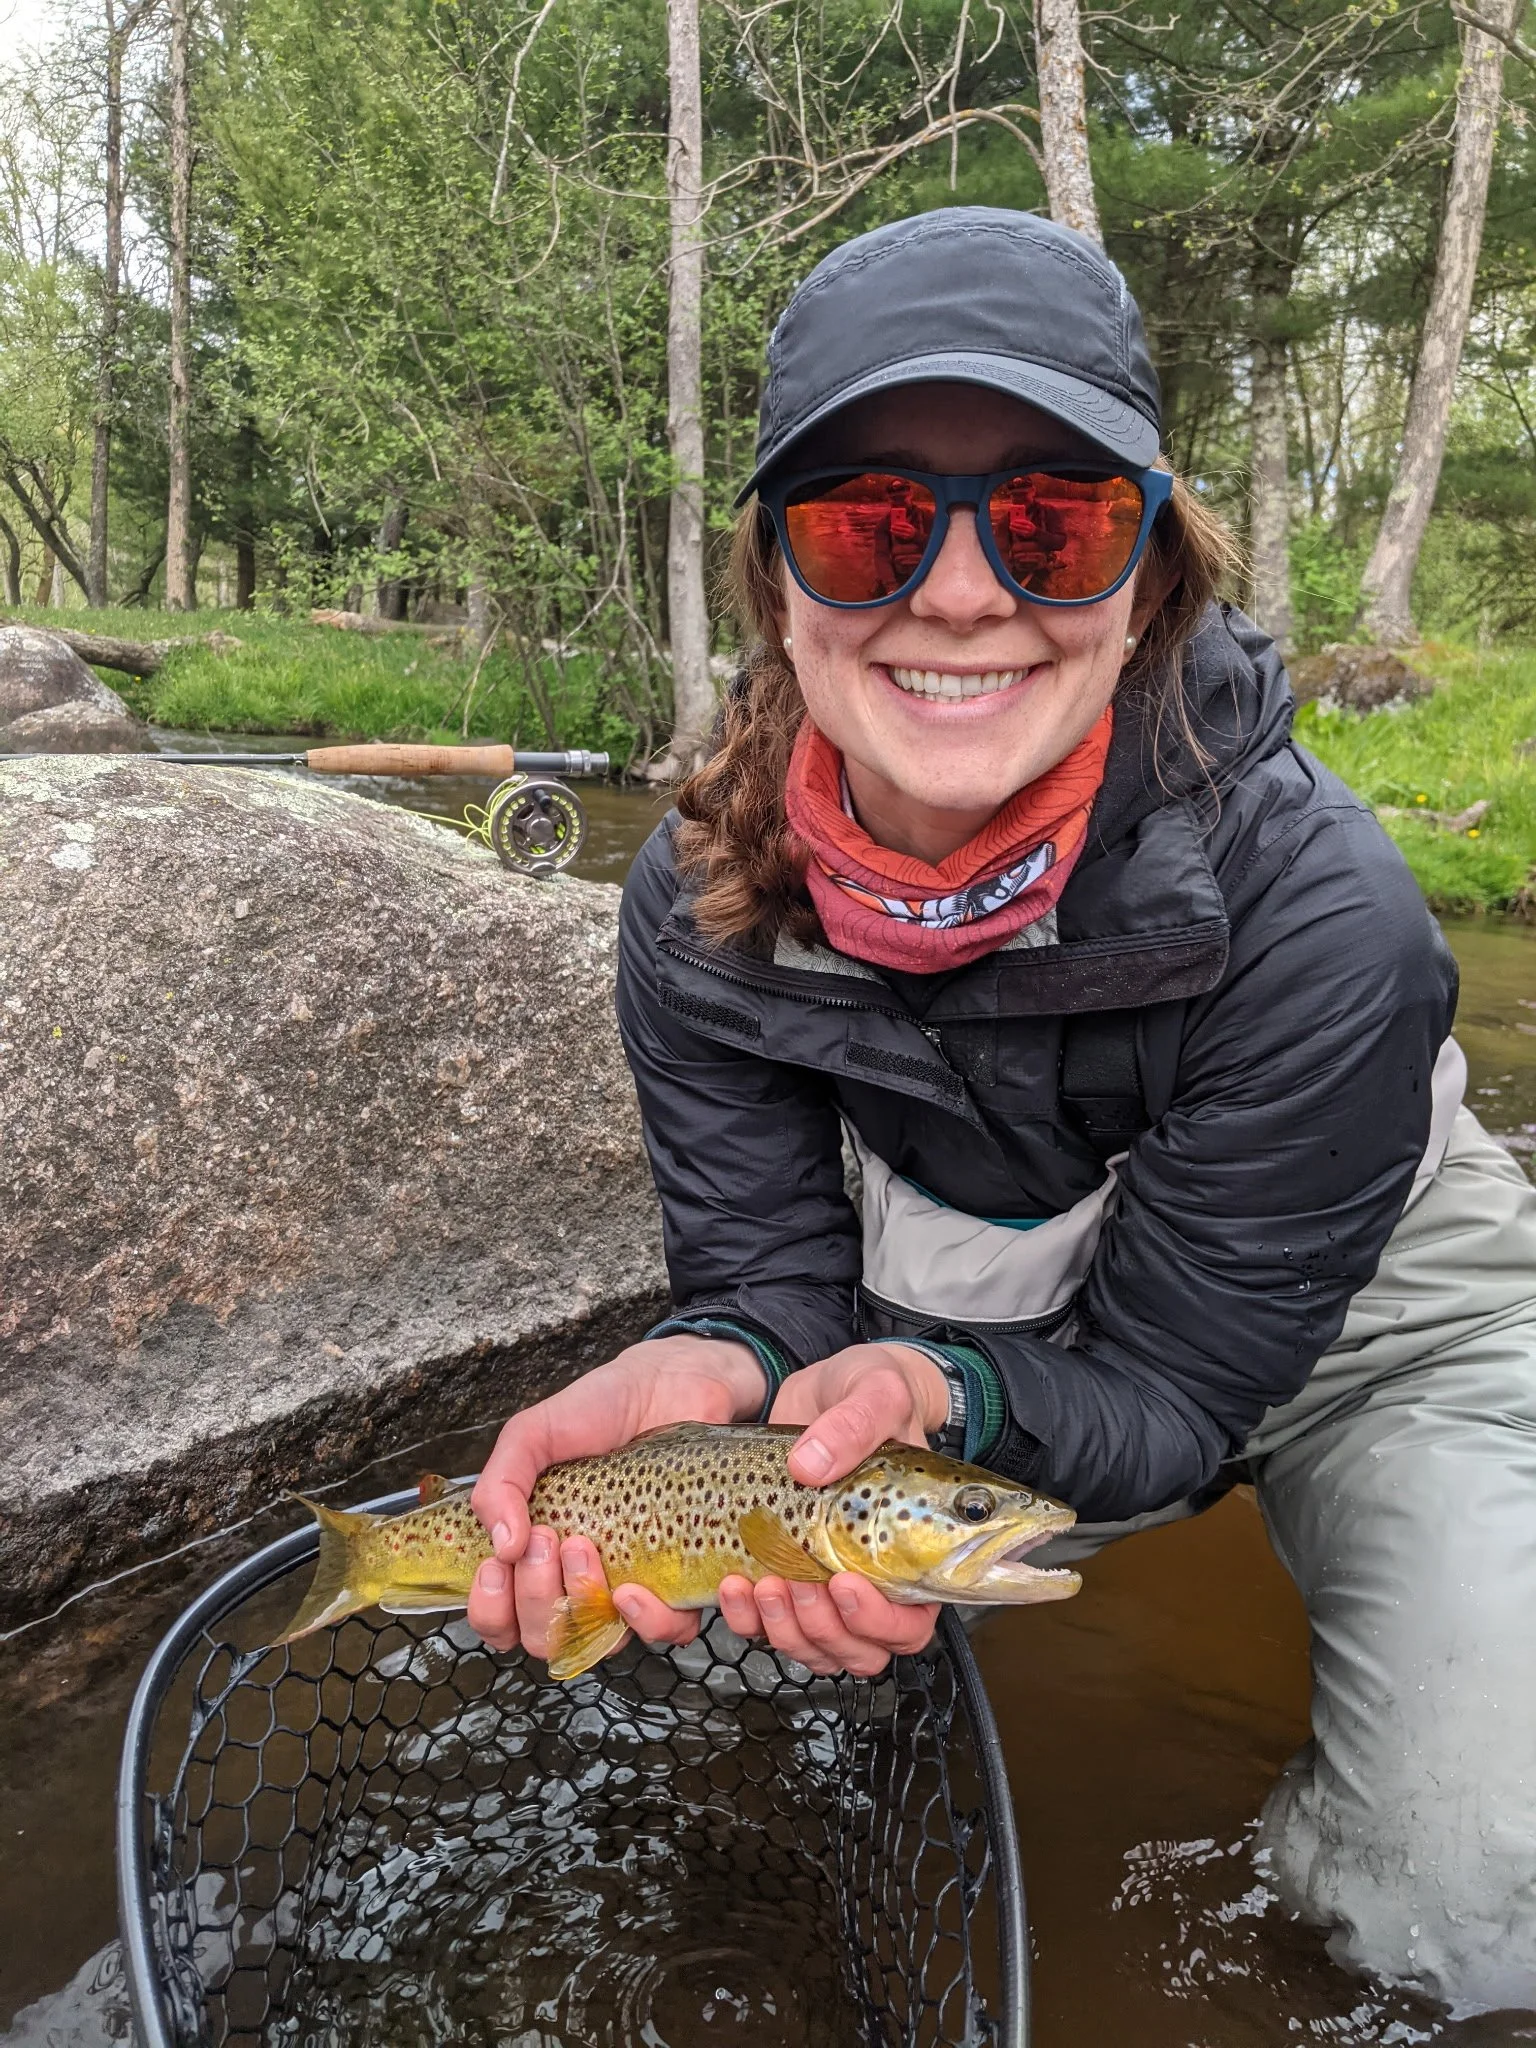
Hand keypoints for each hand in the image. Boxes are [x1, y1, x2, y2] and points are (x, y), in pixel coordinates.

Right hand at [466, 1335, 764, 1656]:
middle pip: (542, 1637)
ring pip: (600, 1642)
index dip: (491, 1609)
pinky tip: (642, 1580)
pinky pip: (669, 1629)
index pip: (501, 1616)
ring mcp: (627, 1580)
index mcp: (534, 1550)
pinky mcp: (678, 1578)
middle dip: (535, 1599)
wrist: (672, 1385)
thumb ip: (501, 1482)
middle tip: (548, 1539)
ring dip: (583, 1606)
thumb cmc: (599, 1409)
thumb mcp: (533, 1434)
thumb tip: (502, 1544)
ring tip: (585, 1547)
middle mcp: (577, 1576)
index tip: (497, 1563)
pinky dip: (654, 1619)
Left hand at [715, 1341, 950, 1677]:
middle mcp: (876, 1575)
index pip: (911, 1623)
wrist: (830, 1392)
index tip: (842, 1580)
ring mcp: (828, 1579)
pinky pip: (770, 1627)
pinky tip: (733, 1586)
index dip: (878, 1621)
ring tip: (763, 1584)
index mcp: (916, 1547)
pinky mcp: (785, 1572)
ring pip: (816, 1647)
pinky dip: (749, 1621)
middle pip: (862, 1649)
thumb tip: (810, 1465)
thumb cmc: (874, 1392)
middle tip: (798, 1583)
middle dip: (824, 1629)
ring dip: (786, 1630)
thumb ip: (854, 1423)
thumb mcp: (874, 1390)